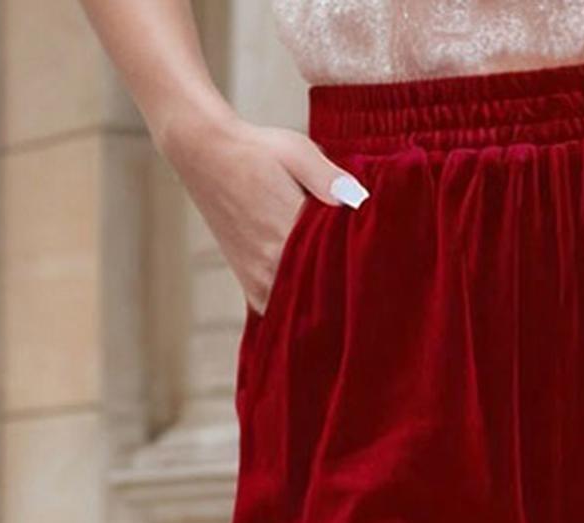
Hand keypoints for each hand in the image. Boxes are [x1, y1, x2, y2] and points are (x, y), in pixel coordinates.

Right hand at [164, 109, 368, 312]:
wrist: (204, 153)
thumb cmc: (254, 150)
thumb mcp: (296, 151)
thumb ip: (329, 177)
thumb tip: (359, 200)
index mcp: (287, 231)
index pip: (336, 265)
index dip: (360, 268)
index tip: (379, 271)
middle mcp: (272, 263)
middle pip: (323, 292)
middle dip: (345, 289)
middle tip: (372, 290)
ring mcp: (259, 280)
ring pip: (303, 306)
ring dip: (322, 301)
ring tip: (345, 292)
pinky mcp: (250, 286)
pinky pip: (282, 311)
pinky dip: (299, 307)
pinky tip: (317, 298)